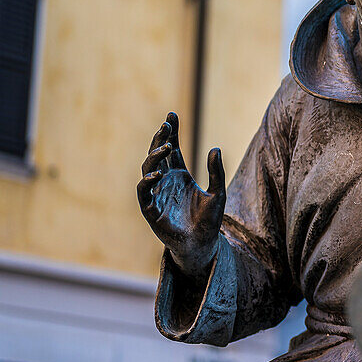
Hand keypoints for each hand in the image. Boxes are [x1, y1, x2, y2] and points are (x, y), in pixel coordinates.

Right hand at [136, 112, 225, 278]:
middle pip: (158, 155)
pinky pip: (143, 193)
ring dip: (154, 157)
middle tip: (166, 125)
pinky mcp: (150, 210)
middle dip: (160, 138)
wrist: (202, 246)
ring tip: (165, 147)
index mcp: (180, 176)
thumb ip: (216, 172)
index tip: (172, 115)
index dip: (170, 133)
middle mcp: (166, 182)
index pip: (172, 149)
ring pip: (148, 169)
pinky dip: (147, 182)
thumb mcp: (218, 193)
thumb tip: (216, 148)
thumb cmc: (209, 221)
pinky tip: (158, 174)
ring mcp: (157, 194)